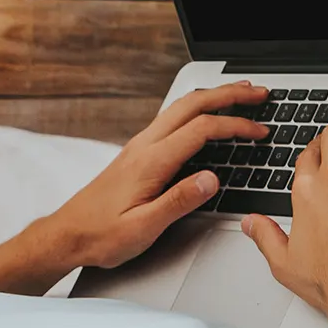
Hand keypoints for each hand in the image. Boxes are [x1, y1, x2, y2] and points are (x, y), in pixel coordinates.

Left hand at [38, 81, 269, 268]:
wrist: (67, 235)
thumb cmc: (101, 235)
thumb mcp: (143, 227)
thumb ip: (178, 201)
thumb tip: (212, 180)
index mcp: (150, 161)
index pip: (201, 129)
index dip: (235, 126)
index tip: (260, 131)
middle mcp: (144, 146)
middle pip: (191, 104)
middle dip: (228, 94)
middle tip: (258, 92)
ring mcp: (139, 146)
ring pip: (180, 108)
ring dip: (212, 98)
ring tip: (239, 94)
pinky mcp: (137, 153)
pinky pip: (171, 120)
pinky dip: (196, 111)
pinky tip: (205, 116)